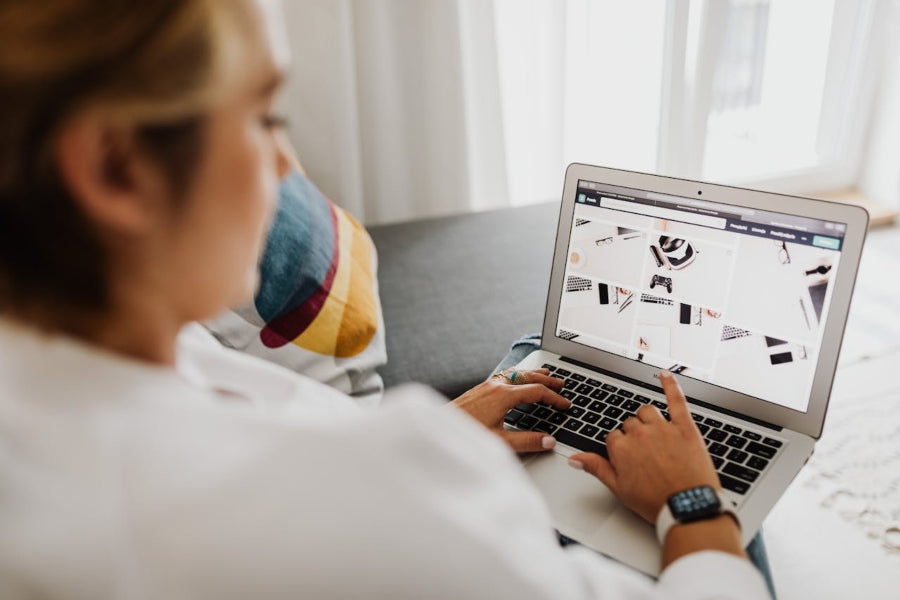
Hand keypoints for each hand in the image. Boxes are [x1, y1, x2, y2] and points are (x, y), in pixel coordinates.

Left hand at [452, 369, 568, 452]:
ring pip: (516, 374)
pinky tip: (516, 378)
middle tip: (562, 383)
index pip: (537, 392)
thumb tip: (548, 441)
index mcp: (504, 395)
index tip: (565, 404)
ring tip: (544, 374)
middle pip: (528, 377)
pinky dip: (517, 374)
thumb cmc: (467, 435)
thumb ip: (526, 441)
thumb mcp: (500, 442)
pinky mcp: (479, 389)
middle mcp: (496, 386)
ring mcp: (487, 385)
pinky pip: (505, 375)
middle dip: (547, 380)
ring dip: (532, 374)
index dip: (554, 398)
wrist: (440, 427)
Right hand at [569, 370, 718, 522]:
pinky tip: (666, 374)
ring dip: (648, 419)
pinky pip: (676, 399)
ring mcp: (662, 428)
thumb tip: (574, 459)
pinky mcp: (685, 427)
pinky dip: (671, 384)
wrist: (688, 507)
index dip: (621, 449)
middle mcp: (639, 434)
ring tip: (655, 435)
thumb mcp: (619, 489)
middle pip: (630, 424)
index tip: (630, 460)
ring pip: (647, 411)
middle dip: (635, 436)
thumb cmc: (656, 502)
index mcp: (621, 448)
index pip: (614, 436)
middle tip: (646, 455)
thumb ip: (596, 468)